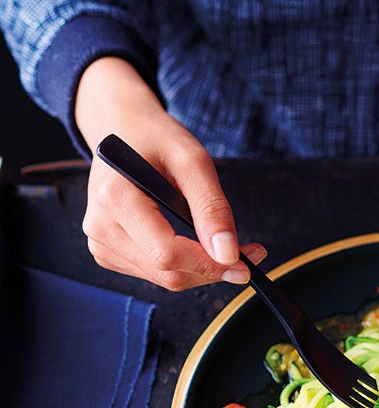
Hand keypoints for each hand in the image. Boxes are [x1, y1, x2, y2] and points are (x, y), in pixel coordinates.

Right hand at [76, 58, 264, 289]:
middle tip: (249, 255)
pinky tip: (196, 246)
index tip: (246, 265)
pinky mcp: (107, 252)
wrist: (121, 129)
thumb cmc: (155, 138)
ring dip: (202, 270)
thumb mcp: (192, 161)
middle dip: (213, 270)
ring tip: (225, 247)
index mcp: (115, 198)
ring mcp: (101, 242)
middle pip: (168, 272)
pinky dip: (184, 267)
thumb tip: (227, 254)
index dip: (210, 266)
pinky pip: (155, 274)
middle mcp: (100, 226)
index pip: (167, 254)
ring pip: (165, 279)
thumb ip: (211, 207)